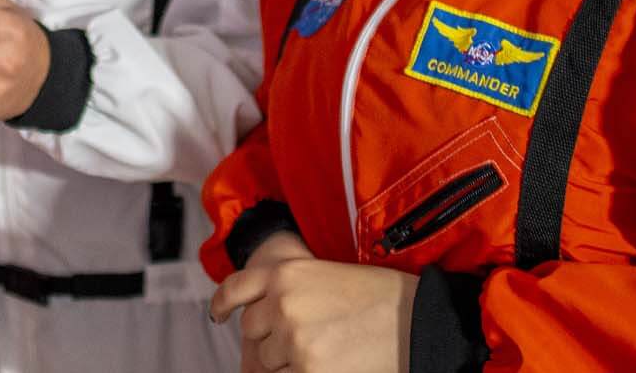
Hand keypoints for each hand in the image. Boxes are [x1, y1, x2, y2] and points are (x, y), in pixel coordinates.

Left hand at [210, 244, 412, 372]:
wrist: (417, 320)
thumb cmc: (381, 297)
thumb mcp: (327, 276)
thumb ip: (291, 290)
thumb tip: (262, 315)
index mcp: (286, 273)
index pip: (236, 289)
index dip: (222, 304)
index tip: (219, 316)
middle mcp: (282, 303)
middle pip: (252, 331)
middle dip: (271, 337)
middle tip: (306, 337)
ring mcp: (292, 339)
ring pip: (268, 360)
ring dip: (288, 360)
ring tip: (327, 349)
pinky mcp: (308, 369)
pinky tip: (325, 364)